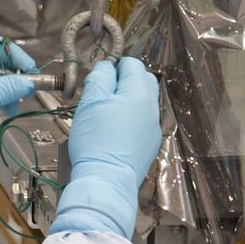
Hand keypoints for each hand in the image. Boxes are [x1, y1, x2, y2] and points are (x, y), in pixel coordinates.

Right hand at [50, 58, 161, 239]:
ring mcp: (154, 126)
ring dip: (127, 100)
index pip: (132, 63)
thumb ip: (100, 77)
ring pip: (143, 101)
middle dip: (124, 80)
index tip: (99, 79)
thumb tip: (106, 66)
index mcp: (139, 92)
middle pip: (143, 80)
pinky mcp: (151, 143)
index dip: (114, 66)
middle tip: (102, 94)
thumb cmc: (95, 139)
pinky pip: (143, 121)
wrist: (107, 179)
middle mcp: (152, 106)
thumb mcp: (90, 102)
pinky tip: (115, 131)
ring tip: (106, 113)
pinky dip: (131, 118)